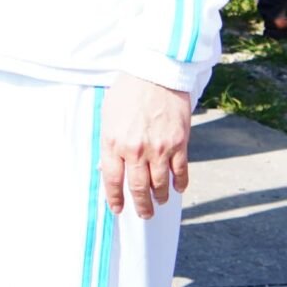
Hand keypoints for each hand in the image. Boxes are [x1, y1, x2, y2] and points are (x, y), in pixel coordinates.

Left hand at [101, 75, 191, 217]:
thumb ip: (108, 143)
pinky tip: (177, 188)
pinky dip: (180, 184)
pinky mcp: (179, 143)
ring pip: (160, 184)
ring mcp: (159, 148)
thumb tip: (105, 166)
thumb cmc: (128, 91)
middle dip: (140, 206)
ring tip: (159, 202)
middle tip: (143, 214)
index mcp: (113, 142)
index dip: (115, 199)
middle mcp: (135, 149)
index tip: (118, 209)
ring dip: (160, 197)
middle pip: (137, 188)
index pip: (112, 180)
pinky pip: (181, 172)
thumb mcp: (108, 115)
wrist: (155, 72)